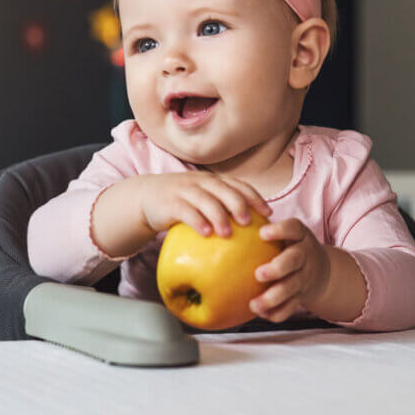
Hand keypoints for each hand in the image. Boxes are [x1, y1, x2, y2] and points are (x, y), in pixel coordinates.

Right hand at [138, 172, 272, 236]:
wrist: (146, 197)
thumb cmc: (183, 202)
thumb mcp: (204, 198)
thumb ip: (223, 206)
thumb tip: (253, 229)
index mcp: (213, 181)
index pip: (238, 185)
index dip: (254, 197)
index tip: (268, 213)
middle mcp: (201, 182)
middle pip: (223, 190)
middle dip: (238, 205)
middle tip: (248, 222)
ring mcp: (184, 190)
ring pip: (205, 200)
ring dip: (218, 216)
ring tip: (227, 233)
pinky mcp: (170, 203)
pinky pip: (185, 211)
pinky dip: (196, 221)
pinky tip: (206, 233)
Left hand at [249, 218, 331, 322]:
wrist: (322, 271)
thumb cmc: (291, 247)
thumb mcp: (286, 233)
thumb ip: (264, 229)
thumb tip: (225, 223)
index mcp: (299, 236)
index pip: (293, 228)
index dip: (280, 230)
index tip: (262, 233)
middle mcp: (305, 256)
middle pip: (294, 260)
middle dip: (277, 268)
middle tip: (258, 274)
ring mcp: (305, 277)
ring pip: (292, 288)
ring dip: (273, 297)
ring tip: (254, 304)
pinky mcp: (302, 296)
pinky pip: (291, 307)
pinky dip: (277, 312)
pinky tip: (261, 313)